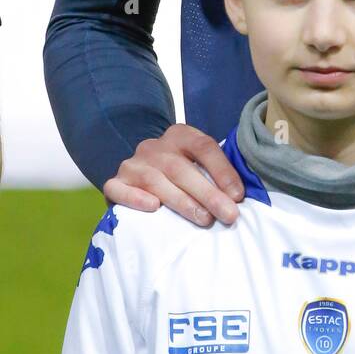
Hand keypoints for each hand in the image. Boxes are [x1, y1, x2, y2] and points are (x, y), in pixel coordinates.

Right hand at [103, 124, 244, 226]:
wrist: (141, 172)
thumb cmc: (180, 172)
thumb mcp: (197, 163)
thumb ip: (214, 172)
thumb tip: (239, 196)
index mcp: (180, 135)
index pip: (204, 146)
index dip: (223, 170)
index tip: (238, 195)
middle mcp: (154, 146)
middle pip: (181, 168)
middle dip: (208, 193)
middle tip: (229, 214)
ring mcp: (133, 163)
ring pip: (155, 180)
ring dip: (182, 201)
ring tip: (204, 219)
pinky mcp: (115, 182)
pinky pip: (119, 189)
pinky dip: (136, 198)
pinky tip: (154, 208)